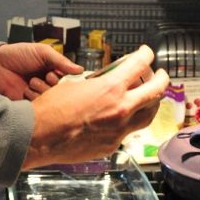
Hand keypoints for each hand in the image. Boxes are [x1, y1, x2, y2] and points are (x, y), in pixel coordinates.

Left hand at [0, 43, 82, 100]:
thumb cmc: (18, 55)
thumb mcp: (42, 52)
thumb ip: (61, 60)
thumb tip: (79, 69)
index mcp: (54, 72)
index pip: (69, 80)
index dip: (66, 79)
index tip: (59, 74)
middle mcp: (48, 85)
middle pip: (61, 92)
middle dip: (54, 84)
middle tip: (46, 76)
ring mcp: (39, 95)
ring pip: (50, 100)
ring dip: (42, 89)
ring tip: (31, 81)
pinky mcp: (29, 105)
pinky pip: (38, 107)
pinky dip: (33, 98)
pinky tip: (26, 89)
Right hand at [22, 45, 169, 168]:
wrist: (38, 137)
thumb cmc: (50, 109)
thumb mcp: (76, 86)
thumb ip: (99, 85)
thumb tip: (105, 84)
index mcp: (111, 89)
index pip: (140, 65)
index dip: (146, 55)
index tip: (146, 53)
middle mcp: (121, 109)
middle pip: (156, 91)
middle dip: (161, 79)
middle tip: (160, 74)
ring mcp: (118, 131)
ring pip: (147, 115)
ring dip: (150, 104)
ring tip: (147, 98)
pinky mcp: (111, 146)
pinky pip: (126, 132)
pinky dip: (126, 122)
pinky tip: (117, 118)